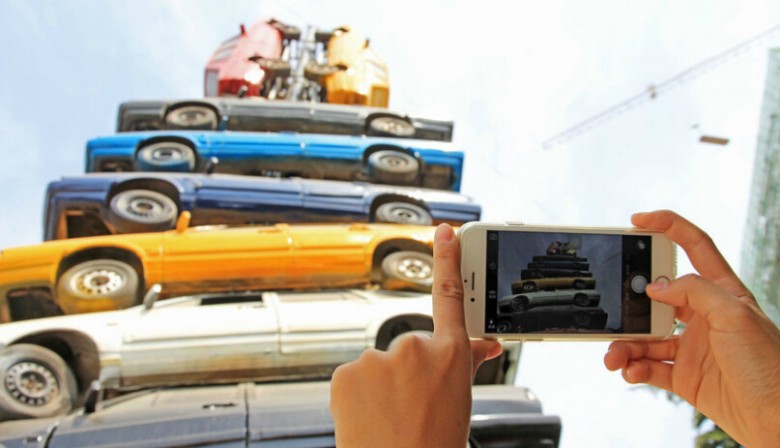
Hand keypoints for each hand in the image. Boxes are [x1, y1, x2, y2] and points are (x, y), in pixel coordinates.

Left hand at [330, 223, 502, 447]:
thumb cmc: (435, 444)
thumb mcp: (460, 401)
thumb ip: (466, 363)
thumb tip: (487, 343)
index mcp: (451, 355)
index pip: (451, 295)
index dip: (448, 258)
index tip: (445, 230)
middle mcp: (416, 348)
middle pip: (409, 348)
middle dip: (408, 372)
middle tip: (412, 406)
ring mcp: (378, 359)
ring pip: (380, 366)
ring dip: (383, 387)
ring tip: (390, 418)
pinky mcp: (347, 372)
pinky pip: (355, 378)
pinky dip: (358, 396)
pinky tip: (369, 418)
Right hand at [604, 210, 779, 446]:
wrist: (779, 421)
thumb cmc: (771, 366)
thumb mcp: (736, 316)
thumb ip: (695, 292)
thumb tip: (656, 287)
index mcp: (723, 292)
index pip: (695, 246)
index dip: (668, 227)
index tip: (637, 221)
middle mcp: (705, 316)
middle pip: (657, 297)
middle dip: (629, 302)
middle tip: (612, 307)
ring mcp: (692, 346)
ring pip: (646, 336)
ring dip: (625, 344)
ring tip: (613, 356)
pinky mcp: (685, 375)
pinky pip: (649, 366)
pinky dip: (634, 368)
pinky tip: (630, 372)